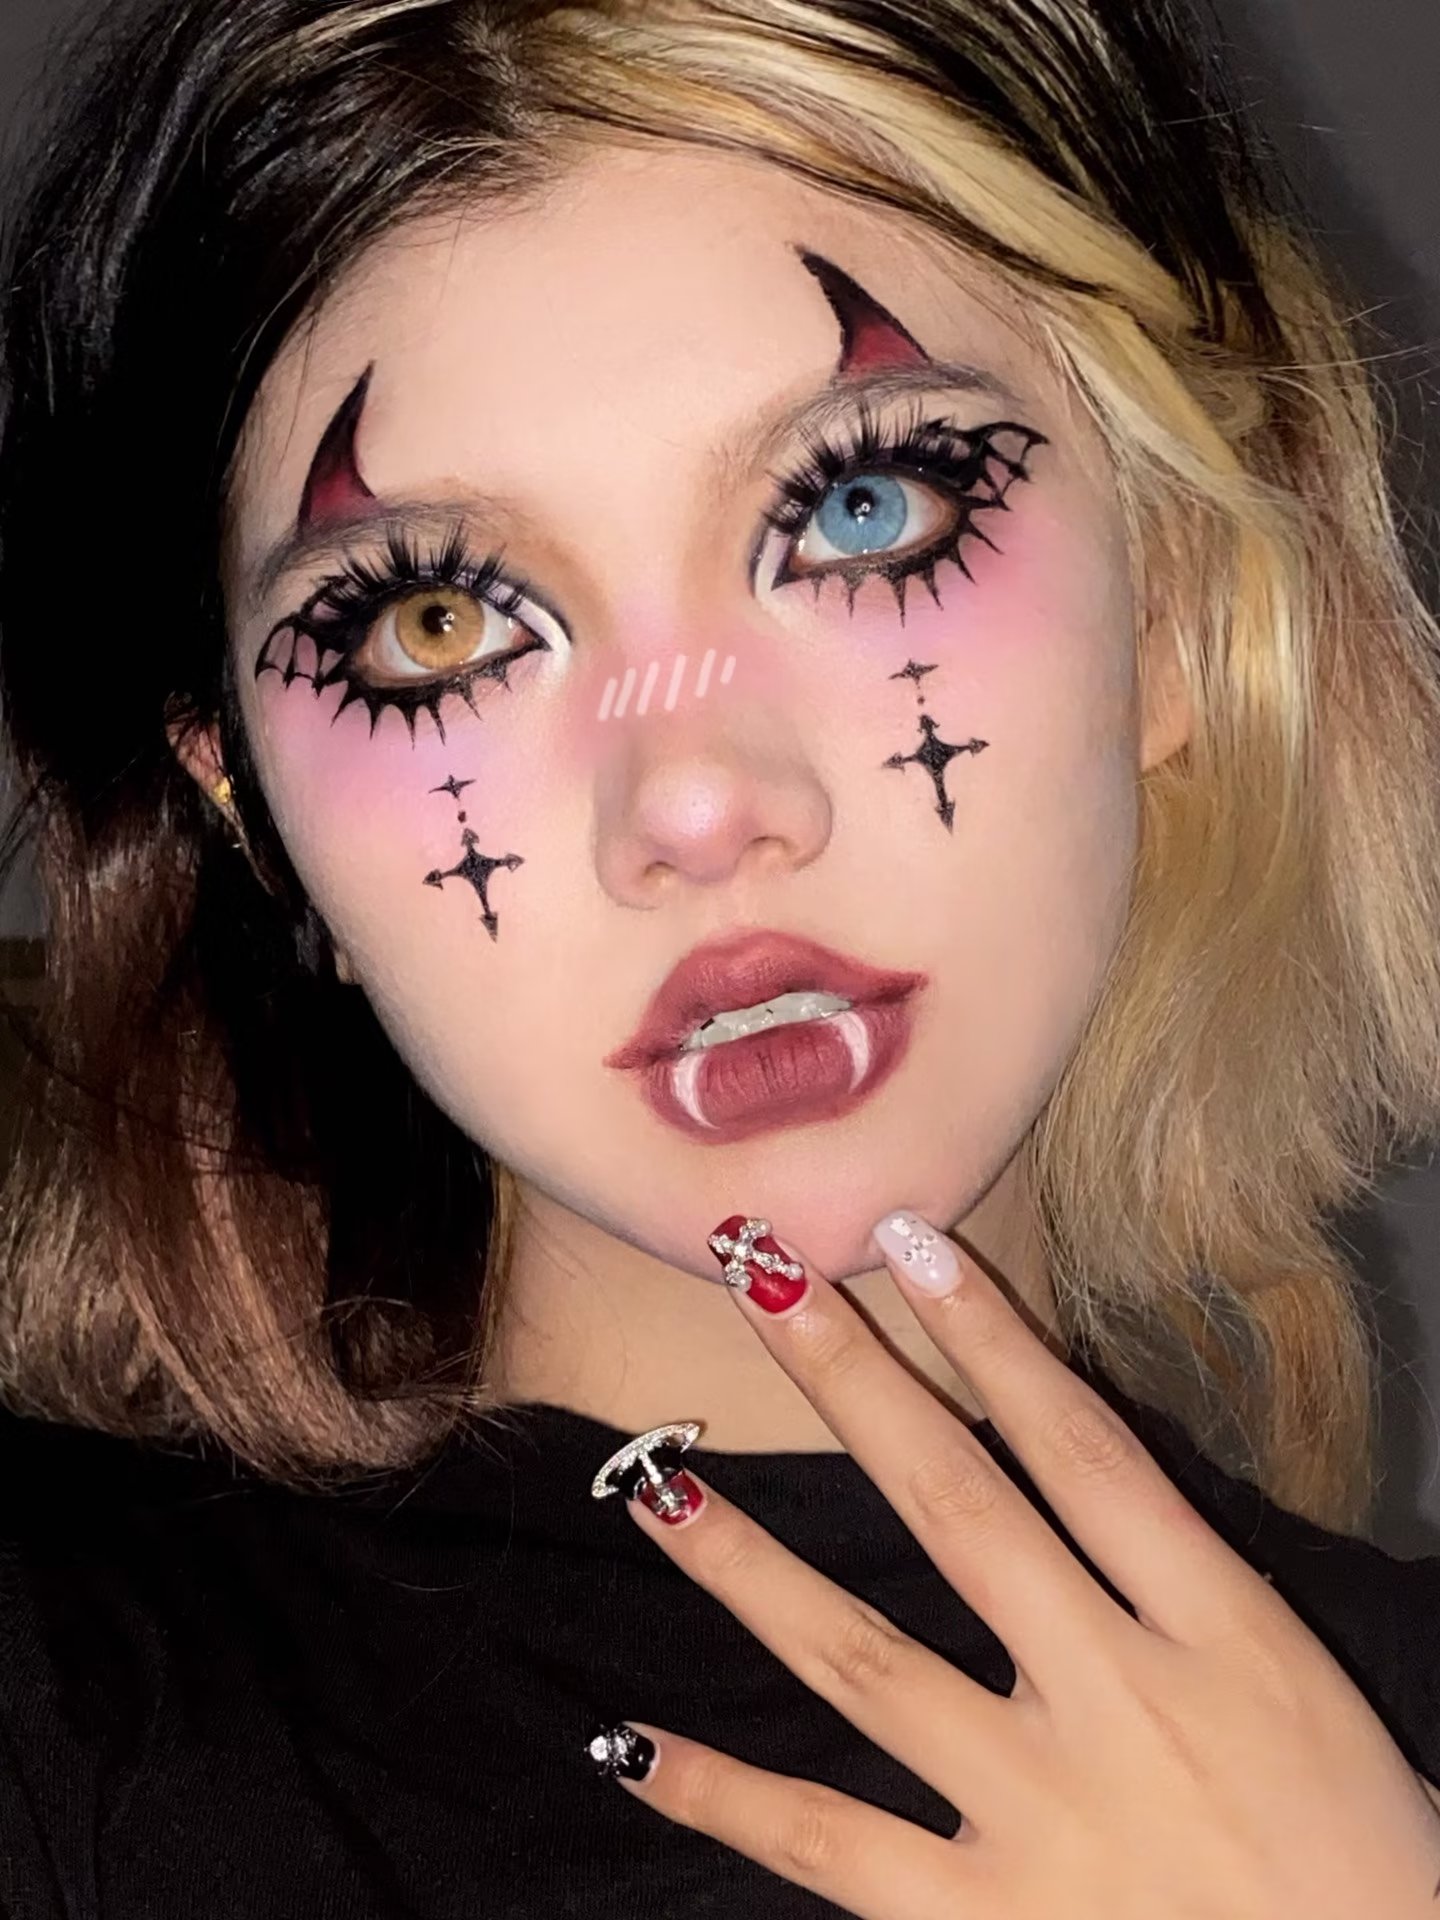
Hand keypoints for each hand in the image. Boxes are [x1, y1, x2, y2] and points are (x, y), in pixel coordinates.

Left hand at [603, 1209, 1439, 1916]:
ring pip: (862, 1660)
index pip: (1082, 1449)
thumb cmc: (1362, 1860)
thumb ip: (1184, 1580)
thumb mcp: (1297, 1686)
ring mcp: (1042, 1816)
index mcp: (1222, 1635)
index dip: (991, 1335)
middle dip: (851, 1379)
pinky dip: (724, 1795)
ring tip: (656, 1485)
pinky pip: (828, 1843)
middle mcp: (1119, 1704)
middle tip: (754, 1271)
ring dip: (748, 1566)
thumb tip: (1064, 1462)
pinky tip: (632, 1745)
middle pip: (957, 1508)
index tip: (908, 1237)